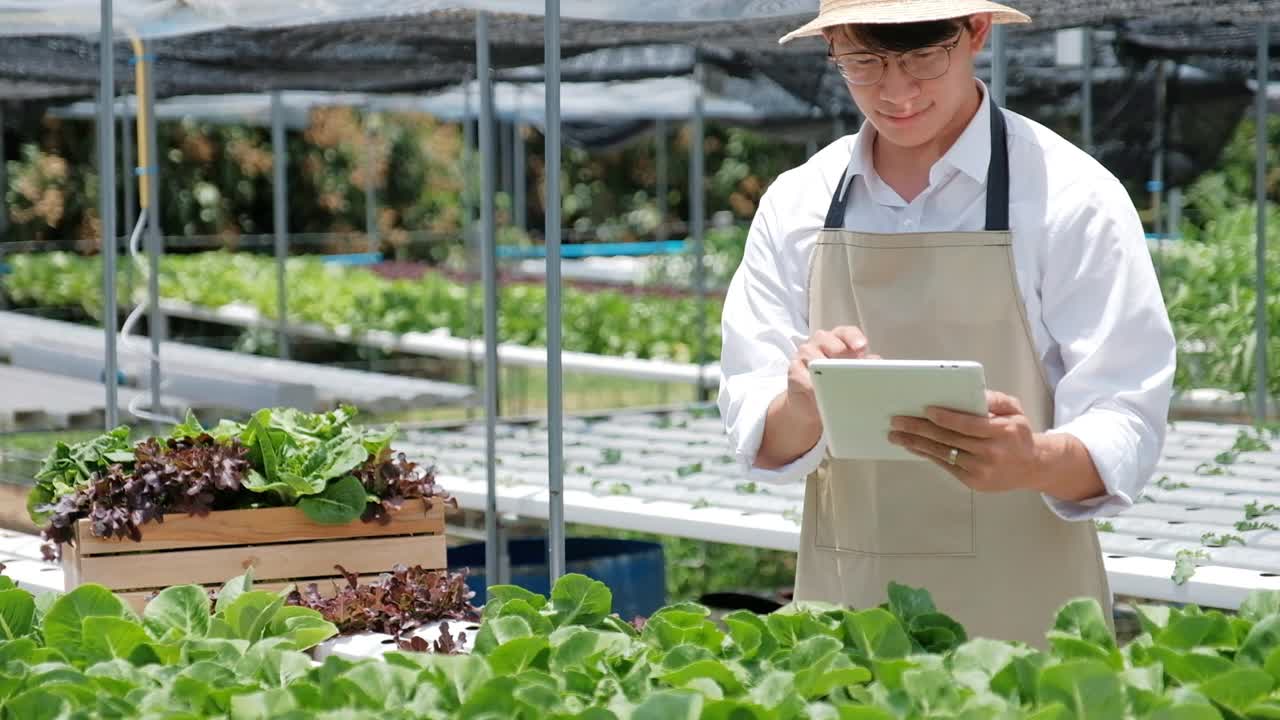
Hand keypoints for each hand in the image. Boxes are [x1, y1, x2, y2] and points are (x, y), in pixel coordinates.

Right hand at [785, 326, 877, 417]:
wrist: (809, 404)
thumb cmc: (834, 384)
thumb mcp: (852, 374)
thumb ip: (864, 365)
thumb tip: (876, 362)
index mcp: (838, 339)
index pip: (847, 333)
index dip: (854, 339)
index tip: (861, 347)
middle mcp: (820, 342)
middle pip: (833, 345)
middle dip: (843, 359)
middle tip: (851, 373)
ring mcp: (805, 354)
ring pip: (816, 359)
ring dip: (828, 375)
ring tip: (838, 388)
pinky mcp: (794, 370)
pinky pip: (805, 378)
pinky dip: (815, 388)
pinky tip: (822, 396)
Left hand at [887, 390, 1045, 492]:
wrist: (1032, 467)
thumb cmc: (1017, 434)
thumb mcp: (1014, 410)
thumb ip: (994, 399)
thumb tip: (973, 394)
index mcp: (1002, 432)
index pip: (969, 424)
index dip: (946, 417)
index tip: (925, 410)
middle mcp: (991, 453)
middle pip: (949, 439)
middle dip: (920, 429)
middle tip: (897, 421)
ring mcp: (981, 470)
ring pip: (943, 453)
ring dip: (916, 443)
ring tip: (896, 435)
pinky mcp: (973, 481)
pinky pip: (945, 465)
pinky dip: (926, 454)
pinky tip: (912, 446)